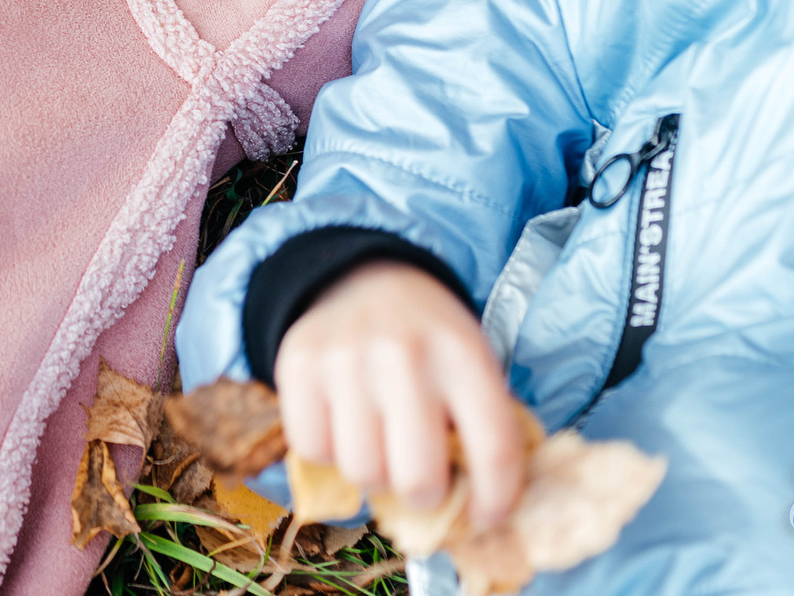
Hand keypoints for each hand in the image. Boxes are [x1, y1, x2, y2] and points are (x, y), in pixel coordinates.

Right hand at [274, 260, 528, 530]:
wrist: (361, 277)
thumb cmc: (427, 339)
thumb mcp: (471, 364)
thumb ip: (482, 429)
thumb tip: (475, 512)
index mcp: (463, 354)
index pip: (494, 451)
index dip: (494, 501)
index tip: (483, 516)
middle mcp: (404, 355)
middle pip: (417, 478)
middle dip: (424, 495)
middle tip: (422, 480)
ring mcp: (346, 359)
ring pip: (361, 472)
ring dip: (374, 473)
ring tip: (380, 445)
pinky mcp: (298, 364)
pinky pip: (312, 449)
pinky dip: (328, 451)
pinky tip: (342, 425)